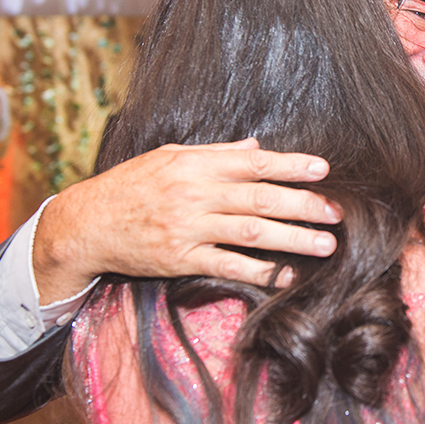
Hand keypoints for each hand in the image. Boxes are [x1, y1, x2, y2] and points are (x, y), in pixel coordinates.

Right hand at [33, 139, 340, 302]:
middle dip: (302, 205)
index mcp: (196, 165)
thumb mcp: (170, 156)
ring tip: (326, 244)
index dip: (291, 166)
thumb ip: (217, 154)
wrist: (86, 223)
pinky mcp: (181, 259)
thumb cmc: (131, 185)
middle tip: (337, 212)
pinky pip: (228, 266)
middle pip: (259, 198)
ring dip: (292, 239)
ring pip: (250, 232)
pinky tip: (288, 276)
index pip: (254, 163)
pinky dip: (260, 271)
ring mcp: (189, 228)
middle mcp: (195, 194)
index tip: (323, 170)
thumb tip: (257, 147)